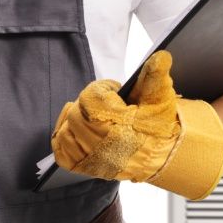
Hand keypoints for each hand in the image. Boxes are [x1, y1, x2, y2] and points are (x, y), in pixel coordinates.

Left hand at [51, 51, 222, 198]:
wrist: (160, 156)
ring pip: (66, 131)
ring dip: (74, 120)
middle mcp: (100, 142)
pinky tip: (75, 132)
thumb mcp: (161, 98)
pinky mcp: (84, 166)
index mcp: (117, 123)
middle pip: (76, 112)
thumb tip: (160, 56)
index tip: (115, 91)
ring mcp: (90, 157)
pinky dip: (64, 140)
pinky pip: (61, 152)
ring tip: (91, 116)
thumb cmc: (159, 127)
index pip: (90, 96)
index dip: (102, 89)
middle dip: (89, 104)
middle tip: (105, 105)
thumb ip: (156, 75)